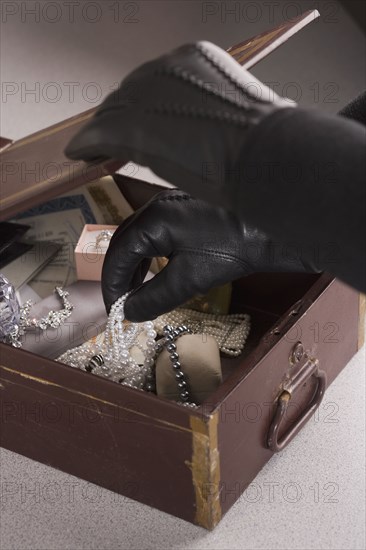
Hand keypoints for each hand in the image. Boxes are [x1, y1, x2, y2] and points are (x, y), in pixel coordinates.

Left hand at [65, 41, 292, 208]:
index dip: (141, 105)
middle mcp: (168, 65)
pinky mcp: (131, 122)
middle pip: (129, 93)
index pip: (155, 82)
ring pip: (112, 111)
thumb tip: (196, 131)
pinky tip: (79, 153)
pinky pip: (100, 132)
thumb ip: (206, 112)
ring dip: (102, 131)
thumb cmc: (261, 143)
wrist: (261, 154)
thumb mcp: (234, 113)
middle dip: (119, 117)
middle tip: (107, 139)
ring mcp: (148, 91)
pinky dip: (87, 144)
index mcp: (196, 58)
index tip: (135, 122)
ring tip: (91, 148)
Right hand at [103, 189, 312, 320]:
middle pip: (125, 242)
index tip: (115, 309)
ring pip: (139, 236)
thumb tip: (129, 313)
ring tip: (136, 291)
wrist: (273, 227)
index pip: (118, 253)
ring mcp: (171, 204)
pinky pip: (156, 232)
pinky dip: (150, 254)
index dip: (112, 284)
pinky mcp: (185, 208)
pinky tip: (155, 270)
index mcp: (153, 219)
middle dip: (120, 274)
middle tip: (123, 303)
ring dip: (134, 264)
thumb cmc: (231, 250)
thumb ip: (153, 297)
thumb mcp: (189, 280)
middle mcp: (157, 205)